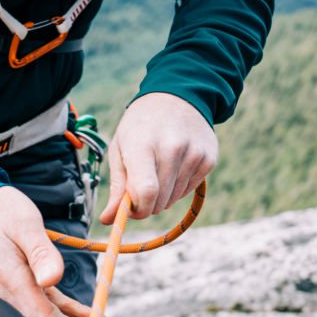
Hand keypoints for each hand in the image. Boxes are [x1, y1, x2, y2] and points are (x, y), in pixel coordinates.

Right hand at [0, 186, 120, 316]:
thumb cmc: (4, 212)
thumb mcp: (25, 225)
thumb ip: (40, 253)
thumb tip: (53, 280)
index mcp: (14, 281)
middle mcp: (16, 292)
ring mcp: (21, 289)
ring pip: (53, 316)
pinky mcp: (28, 282)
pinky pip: (53, 304)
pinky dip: (74, 312)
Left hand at [101, 92, 216, 223]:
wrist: (178, 96)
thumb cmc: (140, 126)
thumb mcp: (120, 150)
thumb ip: (116, 187)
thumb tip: (108, 220)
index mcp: (144, 145)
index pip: (145, 192)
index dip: (136, 210)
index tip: (129, 208)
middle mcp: (173, 149)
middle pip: (159, 201)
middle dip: (146, 205)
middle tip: (139, 188)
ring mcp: (194, 154)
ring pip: (173, 199)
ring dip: (161, 196)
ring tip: (157, 170)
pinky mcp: (208, 159)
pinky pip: (187, 190)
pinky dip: (176, 187)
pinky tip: (173, 166)